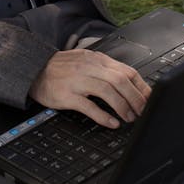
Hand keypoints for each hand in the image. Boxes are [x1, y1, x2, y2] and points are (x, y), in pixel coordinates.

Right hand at [28, 49, 151, 128]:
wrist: (34, 69)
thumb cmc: (62, 68)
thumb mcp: (86, 61)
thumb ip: (106, 69)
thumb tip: (130, 83)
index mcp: (97, 60)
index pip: (126, 71)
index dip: (141, 86)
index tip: (149, 99)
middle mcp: (89, 68)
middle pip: (120, 81)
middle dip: (135, 98)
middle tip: (142, 111)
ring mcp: (78, 81)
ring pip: (108, 92)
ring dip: (122, 107)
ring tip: (129, 118)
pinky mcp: (67, 95)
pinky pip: (89, 106)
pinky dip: (103, 116)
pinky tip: (112, 123)